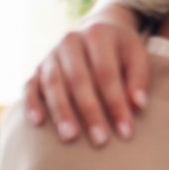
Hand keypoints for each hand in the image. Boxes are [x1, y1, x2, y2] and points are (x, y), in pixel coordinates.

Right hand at [22, 5, 147, 145]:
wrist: (97, 29)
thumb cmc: (121, 50)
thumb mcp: (137, 56)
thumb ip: (139, 79)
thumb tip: (137, 105)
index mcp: (98, 35)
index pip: (107, 73)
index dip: (116, 103)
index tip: (126, 131)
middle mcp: (71, 41)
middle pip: (78, 79)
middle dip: (90, 111)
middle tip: (100, 140)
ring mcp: (51, 54)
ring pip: (53, 83)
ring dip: (61, 111)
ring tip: (70, 137)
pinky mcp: (37, 67)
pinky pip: (30, 85)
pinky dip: (32, 103)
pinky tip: (37, 122)